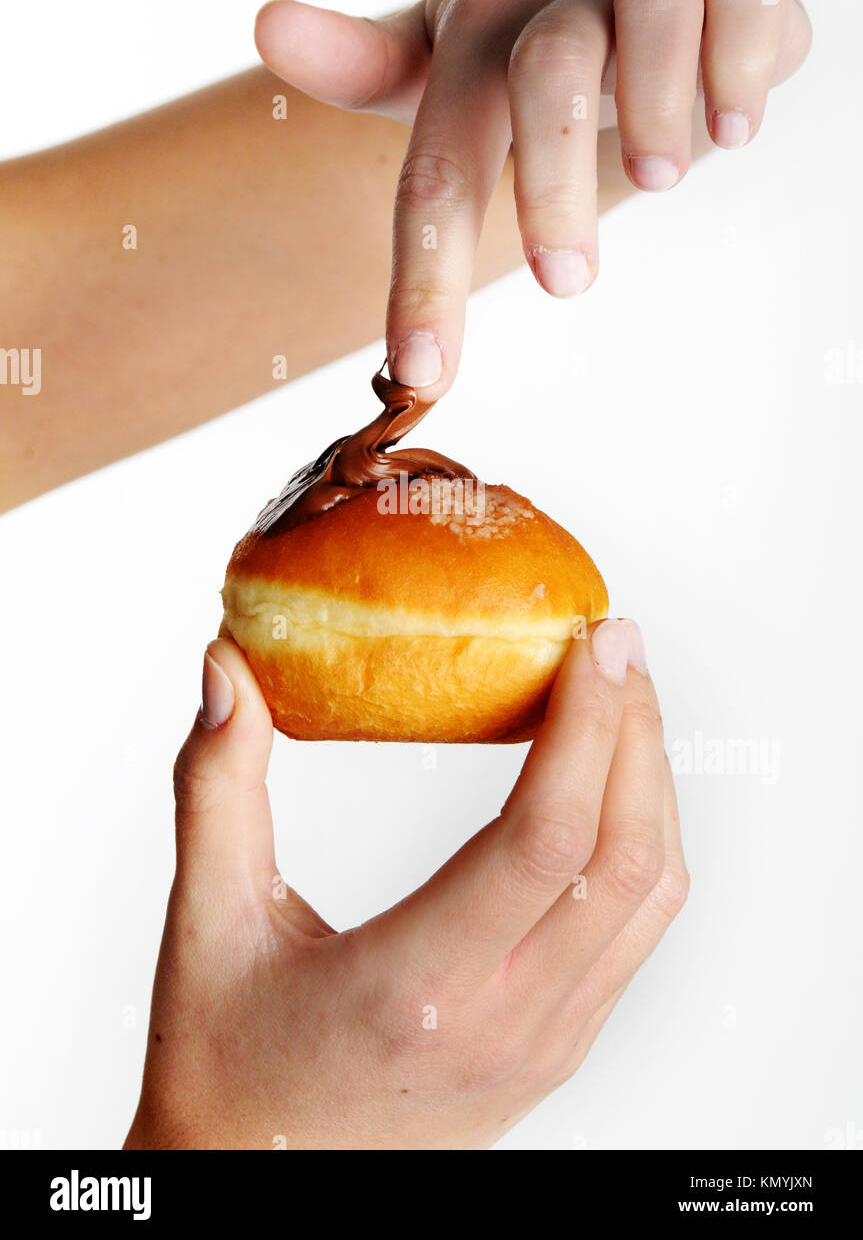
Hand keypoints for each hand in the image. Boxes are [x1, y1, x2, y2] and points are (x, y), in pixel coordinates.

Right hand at [125, 621, 688, 1149]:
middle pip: (624, 856)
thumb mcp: (206, 925)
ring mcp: (544, 1044)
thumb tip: (226, 670)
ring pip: (649, 896)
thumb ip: (215, 788)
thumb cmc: (223, 1066)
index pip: (545, 839)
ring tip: (618, 700)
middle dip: (635, 733)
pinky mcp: (557, 1049)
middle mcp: (503, 1022)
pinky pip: (634, 934)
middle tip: (615, 642)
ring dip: (650, 786)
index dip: (587, 726)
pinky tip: (605, 788)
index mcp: (416, 986)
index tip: (594, 640)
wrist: (258, 1187)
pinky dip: (639, 843)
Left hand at [255, 0, 809, 398]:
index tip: (417, 377)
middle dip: (552, 190)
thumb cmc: (546, 34)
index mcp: (472, 35)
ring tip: (657, 178)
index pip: (435, 164)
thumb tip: (264, 22)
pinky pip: (736, 15)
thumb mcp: (454, 62)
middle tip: (564, 284)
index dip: (423, 274)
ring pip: (646, 25)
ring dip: (656, 116)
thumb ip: (368, 67)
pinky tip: (730, 126)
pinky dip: (735, 80)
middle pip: (541, 81)